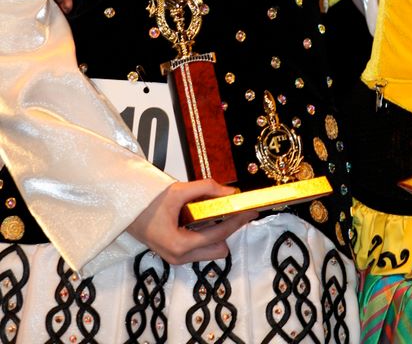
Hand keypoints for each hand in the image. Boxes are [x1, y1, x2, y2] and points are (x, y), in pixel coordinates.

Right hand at [127, 179, 253, 264]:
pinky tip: (204, 217)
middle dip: (229, 229)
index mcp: (180, 245)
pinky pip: (200, 248)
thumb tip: (231, 192)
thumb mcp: (178, 191)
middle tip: (234, 208)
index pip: (219, 234)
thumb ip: (206, 189)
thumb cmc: (147, 202)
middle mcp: (180, 257)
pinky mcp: (175, 254)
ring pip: (211, 250)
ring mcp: (176, 258)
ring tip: (217, 210)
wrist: (124, 211)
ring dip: (218, 232)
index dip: (237, 221)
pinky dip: (206, 234)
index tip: (251, 211)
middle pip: (219, 249)